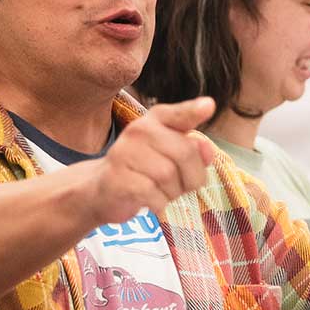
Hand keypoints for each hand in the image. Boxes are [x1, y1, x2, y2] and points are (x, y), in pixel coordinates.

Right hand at [82, 97, 216, 226]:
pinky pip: (153, 193)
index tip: (209, 106)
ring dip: (173, 193)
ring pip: (169, 176)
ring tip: (162, 193)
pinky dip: (159, 203)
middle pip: (184, 153)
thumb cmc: (142, 171)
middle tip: (183, 187)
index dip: (193, 111)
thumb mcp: (169, 157)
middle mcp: (138, 131)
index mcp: (153, 121)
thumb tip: (208, 150)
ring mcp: (125, 153)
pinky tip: (152, 202)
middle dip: (192, 177)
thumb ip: (192, 150)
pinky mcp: (117, 178)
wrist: (100, 190)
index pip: (177, 114)